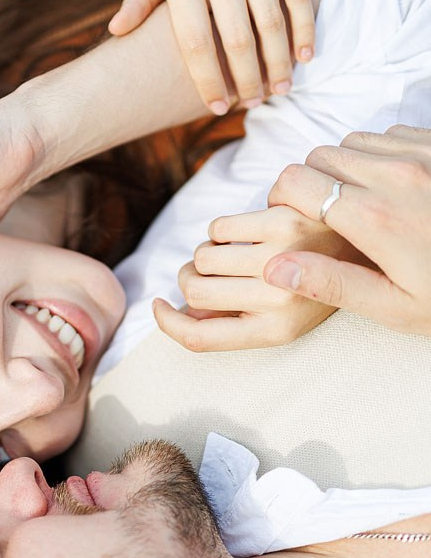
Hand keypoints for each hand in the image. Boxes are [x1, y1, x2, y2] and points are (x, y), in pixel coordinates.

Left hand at [108, 0, 314, 114]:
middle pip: (236, 35)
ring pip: (271, 17)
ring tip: (279, 90)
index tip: (216, 107)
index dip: (207, 78)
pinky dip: (303, 27)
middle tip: (252, 104)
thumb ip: (139, 2)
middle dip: (246, 77)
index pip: (194, 39)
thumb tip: (116, 32)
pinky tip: (304, 57)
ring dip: (278, 60)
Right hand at [152, 204, 355, 351]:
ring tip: (237, 252)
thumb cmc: (342, 281)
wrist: (398, 242)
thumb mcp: (301, 323)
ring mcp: (280, 256)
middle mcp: (277, 298)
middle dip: (192, 279)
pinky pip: (220, 227)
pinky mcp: (283, 219)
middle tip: (210, 273)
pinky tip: (252, 229)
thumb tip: (188, 314)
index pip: (199, 338)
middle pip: (194, 290)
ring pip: (203, 255)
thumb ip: (245, 324)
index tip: (159, 306)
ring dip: (209, 253)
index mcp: (279, 330)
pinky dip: (224, 229)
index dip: (168, 324)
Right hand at [264, 126, 430, 335]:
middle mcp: (395, 176)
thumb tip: (274, 268)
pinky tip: (392, 190)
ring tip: (358, 204)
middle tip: (322, 217)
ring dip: (344, 168)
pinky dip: (379, 157)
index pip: (296, 181)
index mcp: (374, 218)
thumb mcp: (396, 307)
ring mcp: (421, 155)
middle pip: (318, 157)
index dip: (281, 199)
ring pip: (352, 142)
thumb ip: (331, 284)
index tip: (288, 218)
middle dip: (309, 184)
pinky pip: (389, 135)